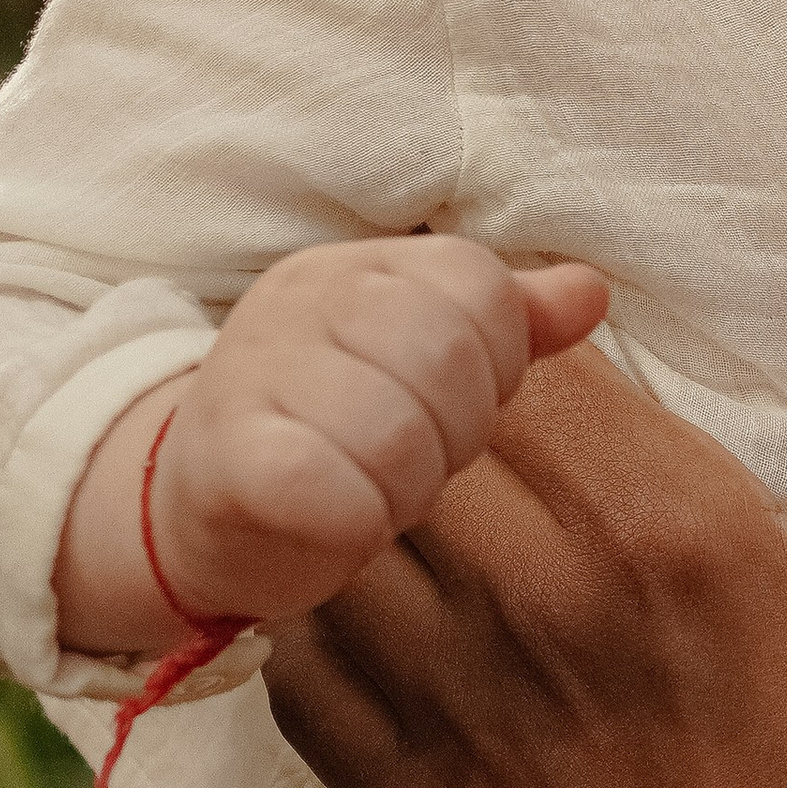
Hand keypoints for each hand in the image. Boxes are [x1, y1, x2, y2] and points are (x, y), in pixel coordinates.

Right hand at [54, 237, 608, 655]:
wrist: (196, 510)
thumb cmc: (330, 432)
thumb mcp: (417, 360)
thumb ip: (504, 323)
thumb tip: (590, 292)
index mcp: (354, 267)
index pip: (479, 287)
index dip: (490, 364)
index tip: (439, 402)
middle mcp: (295, 302)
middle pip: (447, 357)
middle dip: (449, 431)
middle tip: (400, 457)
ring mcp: (252, 374)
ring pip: (400, 435)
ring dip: (401, 486)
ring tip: (361, 485)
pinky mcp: (232, 463)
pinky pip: (340, 496)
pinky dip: (356, 521)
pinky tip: (328, 518)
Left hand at [262, 195, 786, 787]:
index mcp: (679, 542)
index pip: (510, 343)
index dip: (507, 294)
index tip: (552, 298)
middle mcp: (540, 617)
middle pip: (399, 419)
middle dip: (411, 362)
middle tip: (455, 346)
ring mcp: (459, 727)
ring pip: (325, 531)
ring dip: (346, 471)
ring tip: (402, 447)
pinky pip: (293, 667)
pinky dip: (308, 603)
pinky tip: (375, 585)